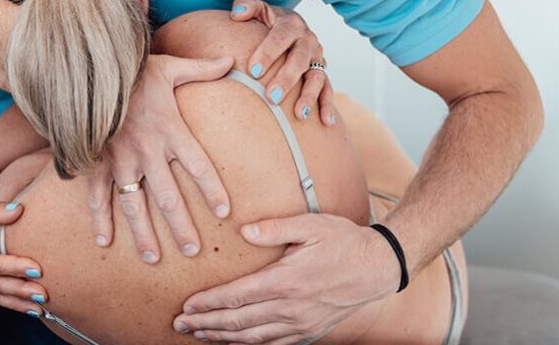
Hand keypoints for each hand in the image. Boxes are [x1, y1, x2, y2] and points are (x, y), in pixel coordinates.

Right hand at [88, 54, 234, 262]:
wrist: (90, 68)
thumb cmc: (134, 69)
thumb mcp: (170, 65)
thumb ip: (202, 68)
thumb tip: (231, 61)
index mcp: (170, 129)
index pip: (198, 166)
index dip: (212, 190)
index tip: (224, 212)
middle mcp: (147, 150)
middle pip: (168, 197)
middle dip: (181, 226)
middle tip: (192, 251)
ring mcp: (120, 160)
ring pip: (134, 204)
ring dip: (143, 233)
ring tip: (152, 258)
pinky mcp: (98, 161)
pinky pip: (98, 194)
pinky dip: (99, 218)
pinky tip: (104, 241)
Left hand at [173, 213, 399, 343]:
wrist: (378, 267)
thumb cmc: (344, 242)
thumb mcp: (310, 225)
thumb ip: (274, 228)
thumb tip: (242, 231)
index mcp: (286, 280)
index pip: (236, 296)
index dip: (207, 303)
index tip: (186, 306)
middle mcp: (290, 307)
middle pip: (237, 321)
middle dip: (205, 323)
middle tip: (180, 325)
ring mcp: (300, 323)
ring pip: (252, 337)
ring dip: (222, 337)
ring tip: (199, 334)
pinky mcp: (308, 330)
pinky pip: (272, 343)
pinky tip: (233, 341)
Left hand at [231, 0, 335, 124]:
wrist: (288, 26)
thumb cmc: (267, 21)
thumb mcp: (258, 10)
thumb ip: (247, 7)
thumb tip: (237, 13)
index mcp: (290, 24)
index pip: (280, 38)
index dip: (267, 53)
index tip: (252, 71)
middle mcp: (307, 40)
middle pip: (299, 60)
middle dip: (287, 79)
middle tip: (272, 97)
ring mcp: (317, 58)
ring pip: (317, 77)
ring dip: (309, 96)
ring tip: (300, 114)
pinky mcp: (321, 72)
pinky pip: (327, 89)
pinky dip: (328, 105)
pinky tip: (326, 122)